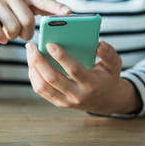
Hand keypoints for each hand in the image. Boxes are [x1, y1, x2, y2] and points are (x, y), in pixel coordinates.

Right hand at [0, 0, 71, 48]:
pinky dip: (1, 38)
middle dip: (26, 33)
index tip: (68, 13)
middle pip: (28, 21)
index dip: (56, 7)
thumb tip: (66, 14)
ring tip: (11, 34)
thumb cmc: (8, 4)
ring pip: (13, 27)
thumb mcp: (23, 0)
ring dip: (13, 36)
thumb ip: (42, 6)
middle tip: (22, 35)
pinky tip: (2, 38)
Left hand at [25, 40, 140, 114]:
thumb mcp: (114, 65)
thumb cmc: (108, 77)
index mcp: (92, 84)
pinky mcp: (59, 103)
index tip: (50, 44)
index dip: (61, 57)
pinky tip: (32, 63)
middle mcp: (77, 95)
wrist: (107, 101)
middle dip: (39, 61)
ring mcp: (66, 101)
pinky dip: (34, 76)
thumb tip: (99, 42)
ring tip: (30, 53)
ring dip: (33, 68)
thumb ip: (108, 53)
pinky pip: (41, 90)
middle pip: (52, 79)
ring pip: (43, 86)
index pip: (74, 70)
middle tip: (31, 46)